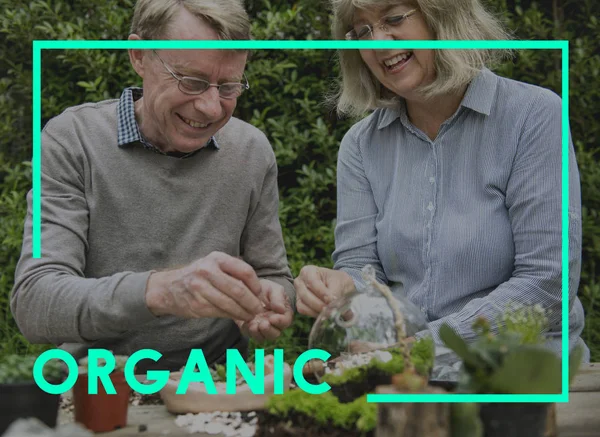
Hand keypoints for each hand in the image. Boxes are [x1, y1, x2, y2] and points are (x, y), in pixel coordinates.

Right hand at [144, 251, 264, 321]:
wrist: (169, 287)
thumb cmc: (199, 275)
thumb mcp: (214, 264)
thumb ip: (234, 272)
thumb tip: (258, 290)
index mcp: (216, 258)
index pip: (245, 271)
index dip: (256, 286)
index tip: (260, 295)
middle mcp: (207, 271)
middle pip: (238, 290)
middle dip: (252, 303)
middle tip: (259, 310)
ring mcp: (200, 288)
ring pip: (230, 304)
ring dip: (244, 312)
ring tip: (251, 316)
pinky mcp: (196, 304)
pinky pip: (220, 312)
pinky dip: (232, 316)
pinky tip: (238, 317)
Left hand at [235, 279, 293, 341]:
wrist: (251, 288)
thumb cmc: (266, 288)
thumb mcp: (274, 289)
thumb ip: (278, 298)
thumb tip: (281, 309)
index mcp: (283, 314)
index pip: (285, 321)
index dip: (280, 321)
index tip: (272, 318)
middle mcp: (274, 324)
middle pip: (275, 334)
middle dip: (269, 330)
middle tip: (263, 324)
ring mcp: (262, 328)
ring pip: (263, 337)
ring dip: (258, 333)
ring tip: (253, 325)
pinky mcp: (250, 328)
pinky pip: (249, 334)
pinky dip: (248, 331)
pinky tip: (246, 323)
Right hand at [294, 266, 354, 316]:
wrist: (339, 286)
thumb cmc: (338, 281)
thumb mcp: (339, 283)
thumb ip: (335, 293)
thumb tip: (333, 306)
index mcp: (308, 271)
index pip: (312, 282)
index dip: (322, 292)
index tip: (332, 299)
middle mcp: (300, 282)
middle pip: (305, 295)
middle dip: (319, 304)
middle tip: (332, 310)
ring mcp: (298, 294)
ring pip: (303, 305)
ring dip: (317, 311)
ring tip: (330, 312)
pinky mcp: (300, 304)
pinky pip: (304, 311)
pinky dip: (314, 314)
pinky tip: (325, 314)